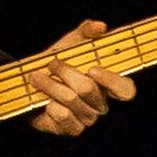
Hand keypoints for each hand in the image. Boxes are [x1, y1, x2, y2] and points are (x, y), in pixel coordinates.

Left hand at [28, 21, 137, 137]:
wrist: (31, 83)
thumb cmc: (59, 62)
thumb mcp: (72, 43)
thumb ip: (87, 31)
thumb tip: (101, 26)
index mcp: (109, 85)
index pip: (126, 90)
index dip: (112, 81)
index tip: (93, 69)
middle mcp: (102, 104)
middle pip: (88, 89)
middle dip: (65, 73)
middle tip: (51, 64)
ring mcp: (88, 119)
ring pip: (70, 100)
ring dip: (49, 85)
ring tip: (36, 77)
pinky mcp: (71, 129)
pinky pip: (62, 116)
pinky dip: (48, 104)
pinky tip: (44, 101)